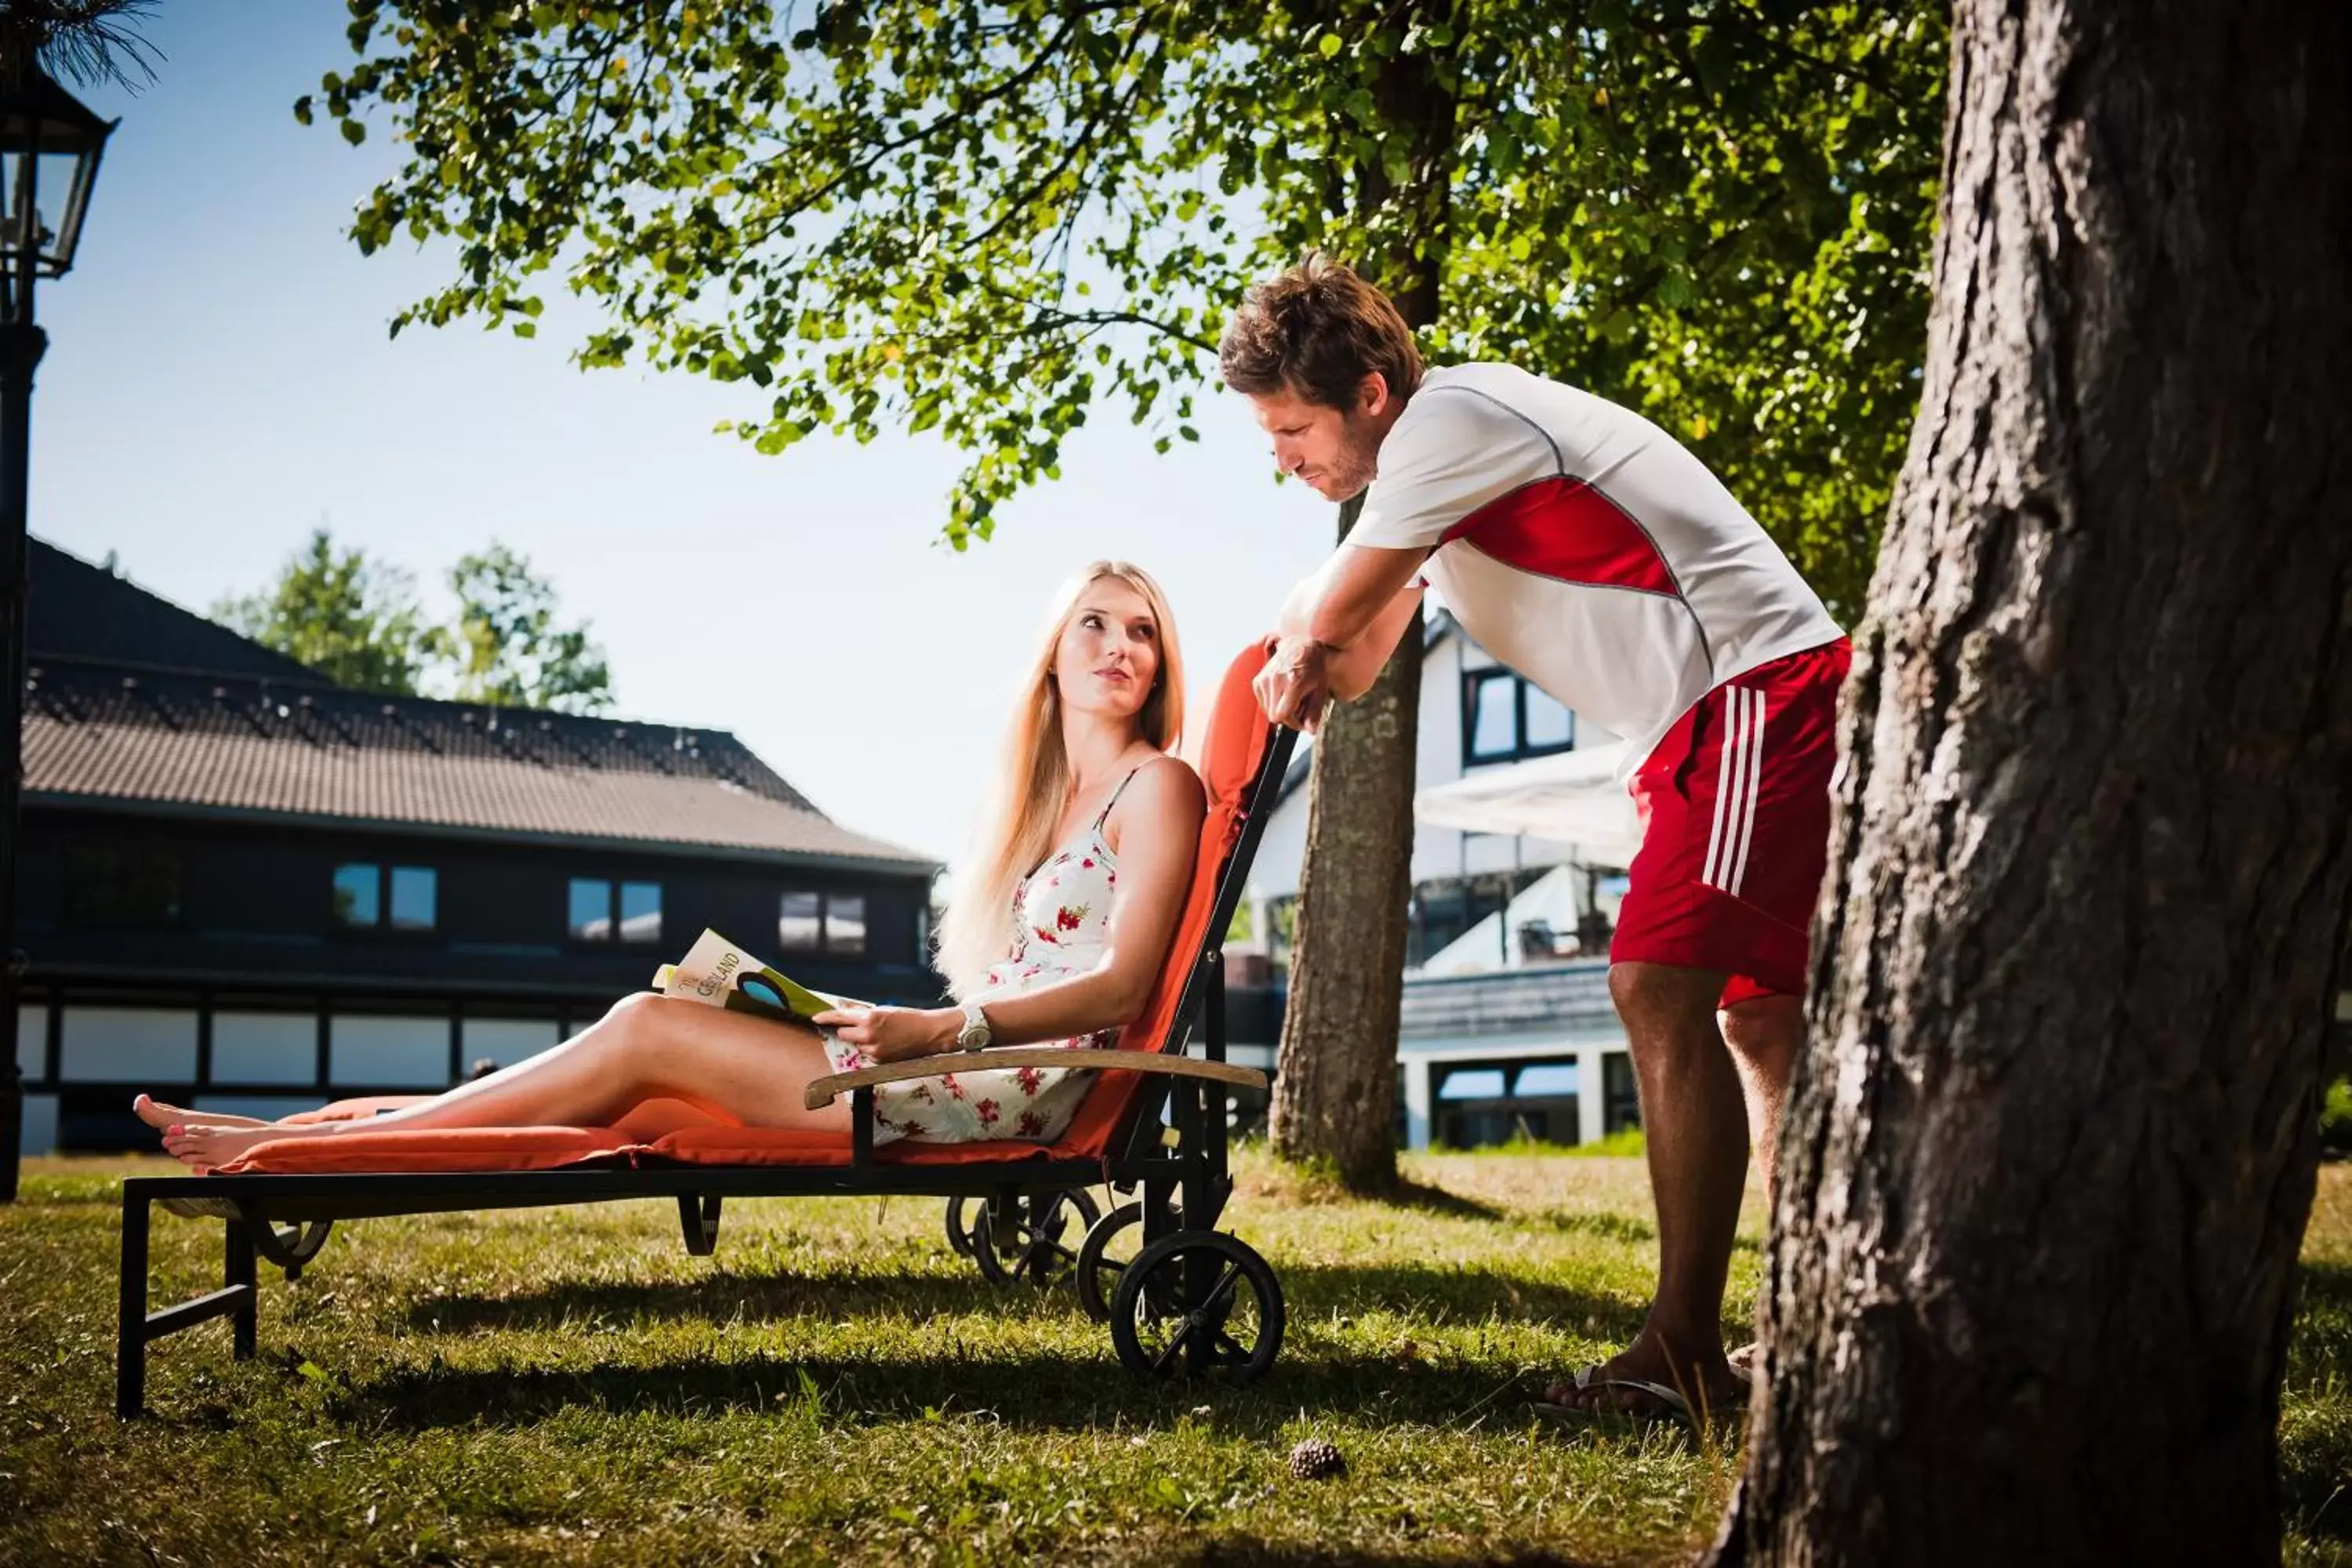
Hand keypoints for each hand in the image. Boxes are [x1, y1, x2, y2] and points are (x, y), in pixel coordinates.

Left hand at [810, 1005, 956, 1062]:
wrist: (929, 1033)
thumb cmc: (909, 1017)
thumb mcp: (884, 1010)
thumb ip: (864, 1014)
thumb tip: (848, 1014)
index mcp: (869, 1018)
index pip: (840, 1018)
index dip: (826, 1017)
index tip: (815, 1018)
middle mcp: (867, 1035)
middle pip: (844, 1033)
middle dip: (850, 1030)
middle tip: (865, 1027)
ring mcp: (873, 1050)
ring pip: (858, 1045)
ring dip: (864, 1041)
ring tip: (884, 1036)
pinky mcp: (879, 1061)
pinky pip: (868, 1054)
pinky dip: (874, 1050)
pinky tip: (889, 1045)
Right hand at [1255, 635, 1333, 732]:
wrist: (1301, 646)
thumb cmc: (1313, 668)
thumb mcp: (1320, 690)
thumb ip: (1315, 712)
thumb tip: (1311, 731)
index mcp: (1292, 682)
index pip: (1283, 716)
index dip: (1293, 723)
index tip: (1302, 721)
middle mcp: (1275, 680)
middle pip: (1274, 716)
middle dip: (1287, 718)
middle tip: (1299, 709)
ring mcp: (1264, 679)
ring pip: (1267, 710)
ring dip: (1279, 710)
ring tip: (1292, 700)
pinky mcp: (1258, 680)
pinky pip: (1262, 702)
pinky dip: (1272, 703)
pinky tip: (1282, 695)